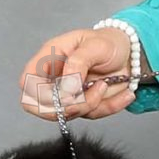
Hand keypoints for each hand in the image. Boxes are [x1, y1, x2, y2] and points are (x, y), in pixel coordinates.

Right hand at [19, 28, 140, 120]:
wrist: (131, 54)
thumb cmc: (108, 42)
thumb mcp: (95, 45)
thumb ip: (78, 63)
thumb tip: (67, 87)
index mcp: (49, 59)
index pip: (27, 82)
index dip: (37, 93)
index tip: (64, 91)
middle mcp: (55, 79)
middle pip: (40, 106)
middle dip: (66, 107)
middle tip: (89, 94)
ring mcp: (69, 95)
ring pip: (68, 114)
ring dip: (91, 104)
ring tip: (105, 85)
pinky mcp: (85, 105)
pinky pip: (92, 115)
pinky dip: (110, 107)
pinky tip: (125, 94)